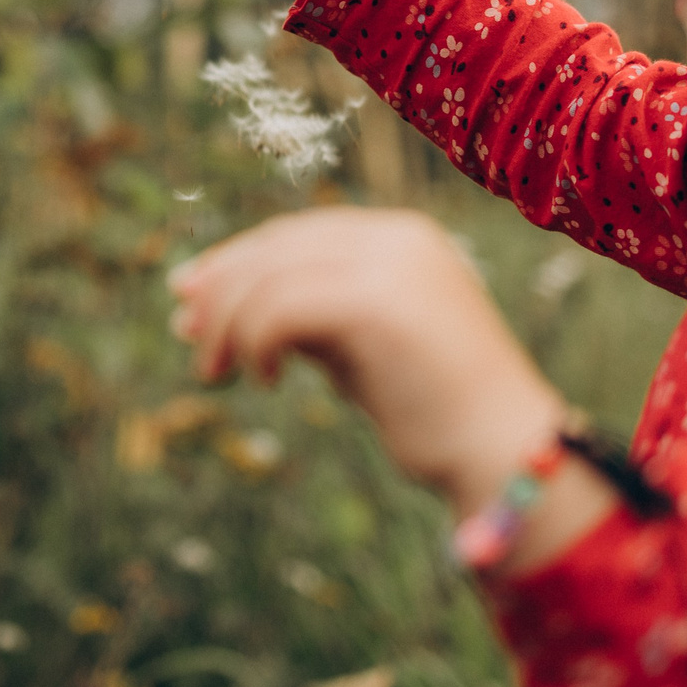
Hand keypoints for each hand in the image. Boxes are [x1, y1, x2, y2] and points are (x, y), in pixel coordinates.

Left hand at [170, 208, 564, 518]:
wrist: (500, 451)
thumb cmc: (432, 410)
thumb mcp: (359, 348)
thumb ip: (307, 317)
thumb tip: (216, 311)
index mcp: (401, 237)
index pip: (295, 234)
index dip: (236, 262)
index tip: (191, 299)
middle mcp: (396, 237)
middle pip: (276, 247)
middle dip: (221, 287)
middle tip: (185, 331)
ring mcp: (390, 263)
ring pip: (270, 277)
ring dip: (227, 324)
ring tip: (214, 371)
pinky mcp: (376, 301)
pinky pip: (281, 307)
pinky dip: (254, 340)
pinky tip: (265, 377)